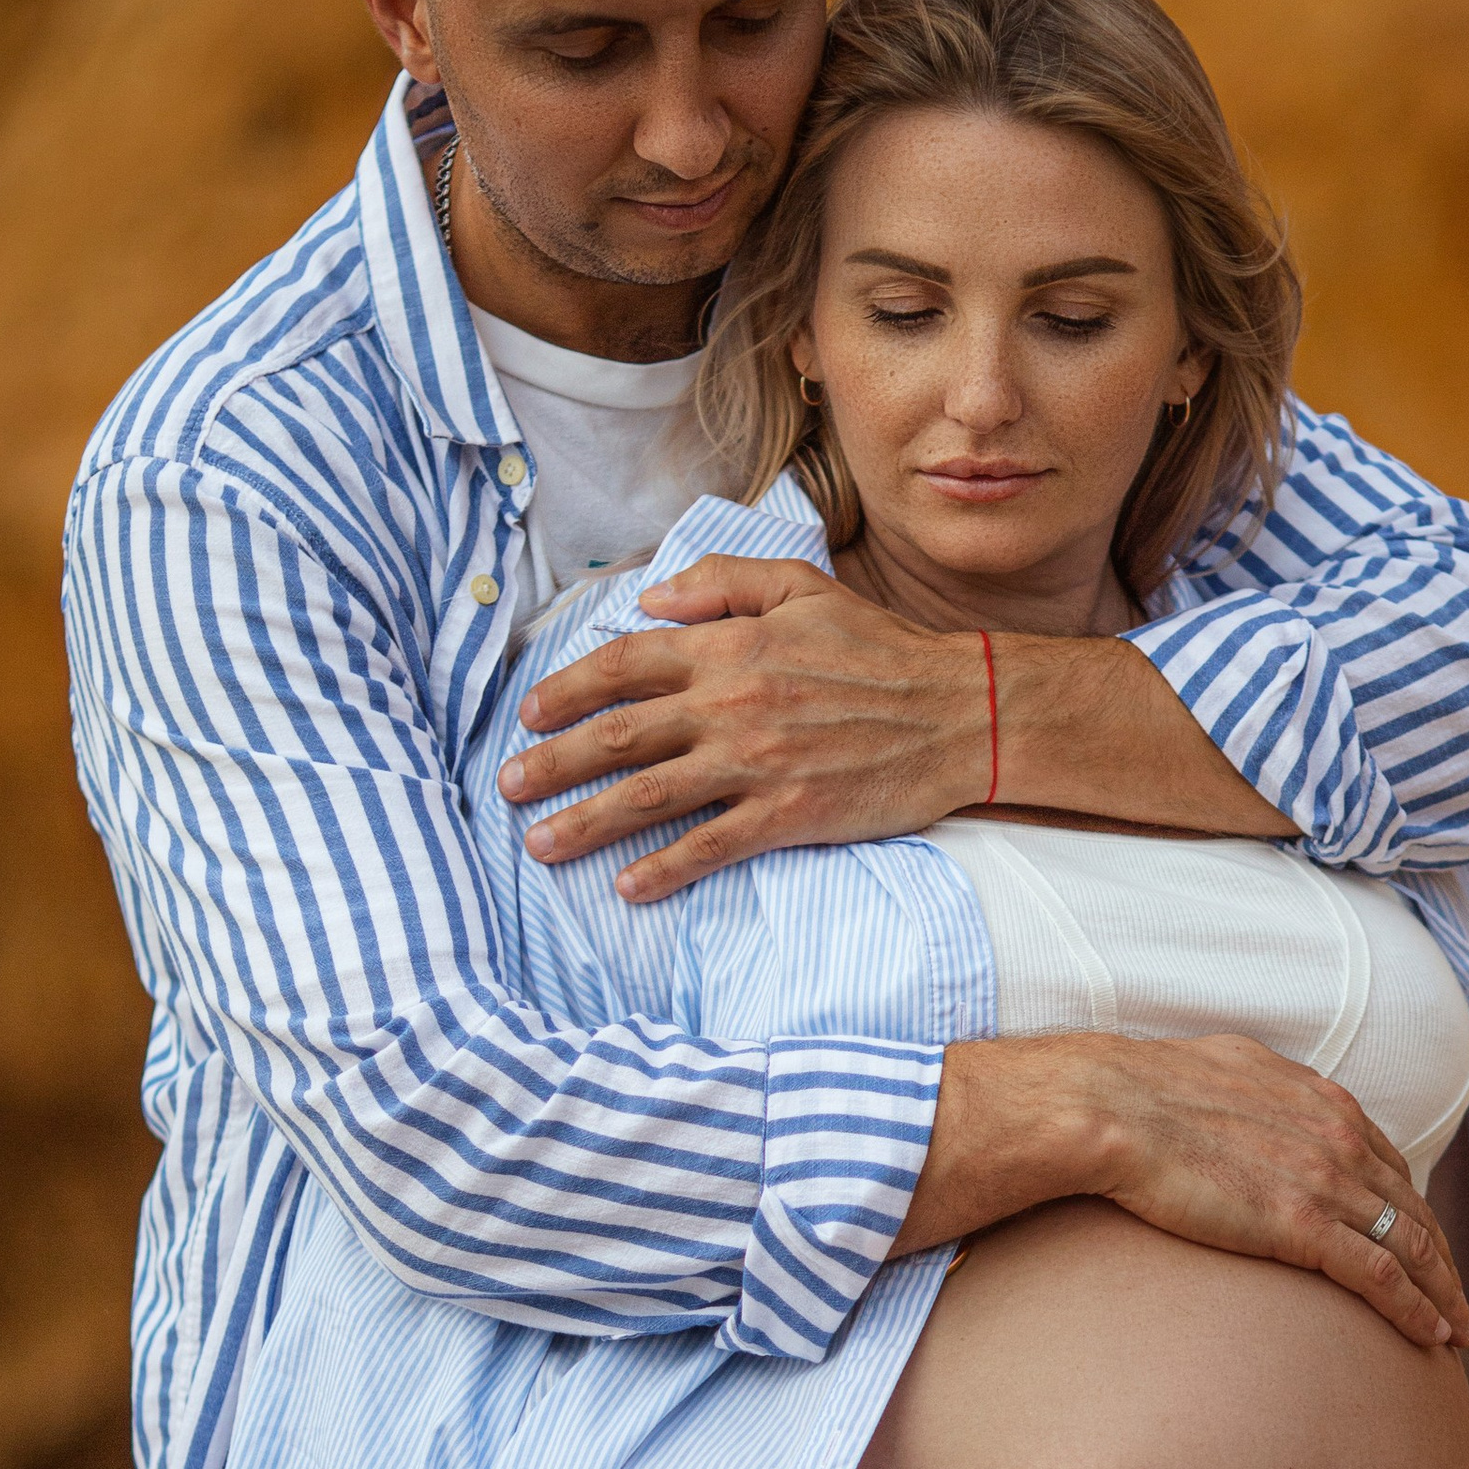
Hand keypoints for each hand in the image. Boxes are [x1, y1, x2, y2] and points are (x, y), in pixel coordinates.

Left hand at [500, 555, 984, 894]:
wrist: (960, 711)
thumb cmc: (883, 649)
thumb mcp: (803, 588)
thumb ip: (721, 581)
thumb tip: (650, 598)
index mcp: (730, 645)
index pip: (625, 664)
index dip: (567, 690)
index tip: (529, 714)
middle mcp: (732, 703)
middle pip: (619, 736)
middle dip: (552, 764)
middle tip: (507, 787)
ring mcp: (758, 763)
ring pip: (648, 797)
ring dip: (584, 823)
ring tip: (541, 844)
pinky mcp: (789, 815)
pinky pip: (710, 847)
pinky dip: (663, 869)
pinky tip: (627, 887)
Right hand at [917, 1031, 1468, 1353]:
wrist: (1109, 1109)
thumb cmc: (1141, 1094)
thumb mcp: (1222, 1074)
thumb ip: (1258, 1097)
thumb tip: (1250, 1110)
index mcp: (1321, 1101)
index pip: (1389, 1166)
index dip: (1414, 1211)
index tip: (1425, 1245)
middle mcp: (1340, 1137)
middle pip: (1412, 1209)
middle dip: (1442, 1259)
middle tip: (1459, 1302)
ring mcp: (1327, 1181)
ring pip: (1412, 1246)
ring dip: (1443, 1294)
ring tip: (1458, 1334)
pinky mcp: (1305, 1227)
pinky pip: (1383, 1276)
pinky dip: (1416, 1309)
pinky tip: (1431, 1337)